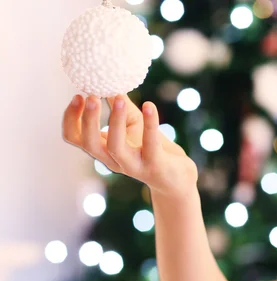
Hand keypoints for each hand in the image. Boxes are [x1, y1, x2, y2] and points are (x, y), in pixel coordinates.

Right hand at [62, 94, 198, 197]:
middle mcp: (113, 160)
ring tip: (117, 97)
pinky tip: (149, 105)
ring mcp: (133, 166)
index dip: (71, 118)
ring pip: (115, 147)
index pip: (75, 137)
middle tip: (90, 97)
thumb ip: (120, 106)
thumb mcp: (133, 123)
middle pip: (89, 144)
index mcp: (103, 150)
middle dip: (87, 120)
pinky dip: (150, 123)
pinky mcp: (154, 166)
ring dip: (114, 121)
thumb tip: (109, 80)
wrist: (178, 177)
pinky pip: (150, 144)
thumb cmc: (152, 148)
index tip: (78, 95)